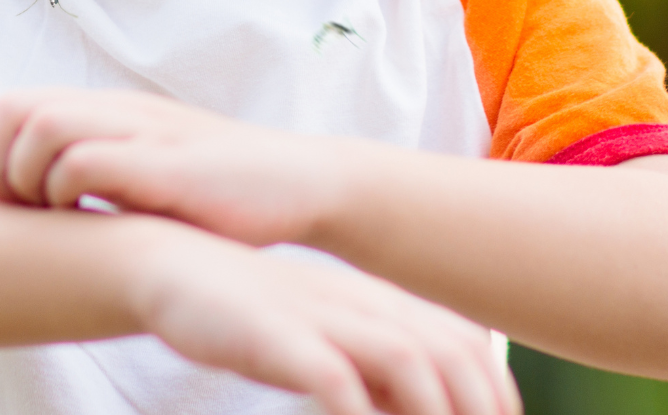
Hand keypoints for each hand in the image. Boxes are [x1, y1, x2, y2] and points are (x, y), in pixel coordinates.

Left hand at [0, 87, 355, 245]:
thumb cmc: (223, 194)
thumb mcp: (150, 177)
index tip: (4, 203)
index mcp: (110, 112)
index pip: (13, 105)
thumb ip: (101, 178)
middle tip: (18, 211)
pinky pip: (89, 161)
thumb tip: (37, 213)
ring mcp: (145, 132)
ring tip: (51, 215)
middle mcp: (120, 111)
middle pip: (16, 108)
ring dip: (29, 177)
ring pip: (45, 126)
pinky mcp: (168, 165)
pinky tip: (89, 222)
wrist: (304, 184)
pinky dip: (69, 191)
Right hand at [130, 232, 519, 414]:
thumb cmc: (253, 315)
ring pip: (409, 364)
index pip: (465, 345)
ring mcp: (325, 318)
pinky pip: (336, 382)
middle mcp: (364, 306)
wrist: (172, 267)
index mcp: (381, 305)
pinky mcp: (280, 337)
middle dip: (477, 409)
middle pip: (452, 355)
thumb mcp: (324, 339)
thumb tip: (414, 406)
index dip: (494, 391)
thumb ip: (372, 371)